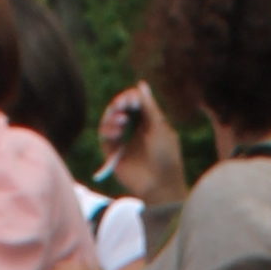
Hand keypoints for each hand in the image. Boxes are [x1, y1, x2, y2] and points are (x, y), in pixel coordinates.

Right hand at [99, 81, 186, 209]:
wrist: (161, 185)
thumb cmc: (166, 157)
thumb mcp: (159, 127)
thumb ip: (149, 106)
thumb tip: (141, 84)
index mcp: (148, 123)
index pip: (134, 104)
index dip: (130, 98)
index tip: (131, 98)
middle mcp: (134, 131)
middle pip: (119, 110)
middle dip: (119, 104)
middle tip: (121, 104)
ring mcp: (124, 143)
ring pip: (109, 122)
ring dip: (112, 117)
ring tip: (120, 120)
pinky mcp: (114, 155)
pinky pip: (104, 138)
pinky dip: (107, 131)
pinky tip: (116, 132)